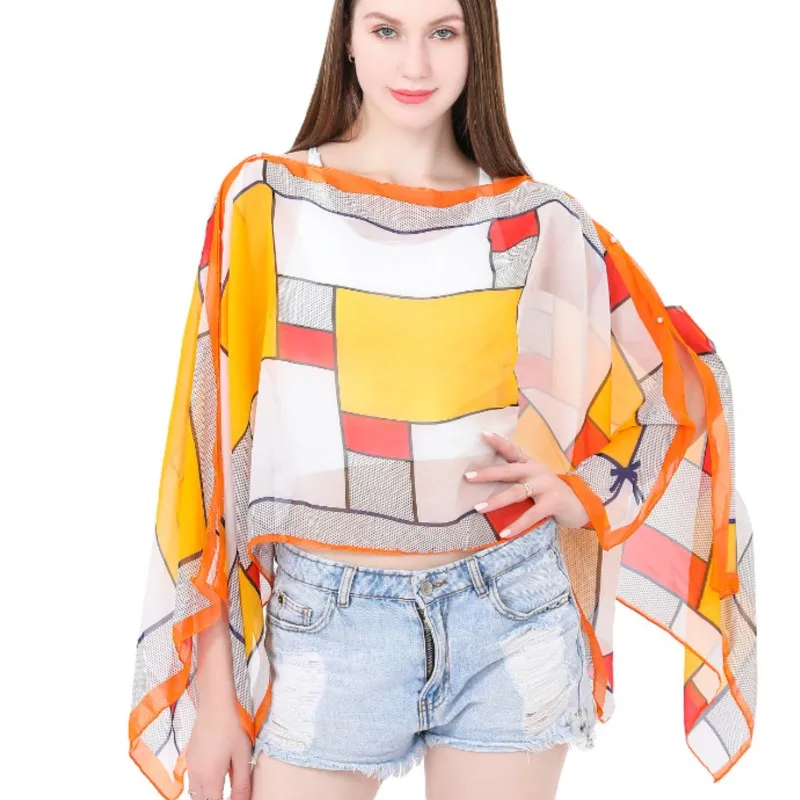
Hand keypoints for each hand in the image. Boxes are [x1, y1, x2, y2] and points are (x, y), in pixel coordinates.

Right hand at [186, 698, 252, 799]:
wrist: (215, 705)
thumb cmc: (231, 727)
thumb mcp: (242, 756)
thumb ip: (242, 784)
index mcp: (210, 778)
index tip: (235, 798)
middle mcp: (196, 775)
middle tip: (229, 794)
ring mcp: (190, 766)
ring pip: (195, 793)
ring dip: (207, 795)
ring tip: (223, 787)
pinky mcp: (189, 757)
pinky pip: (193, 780)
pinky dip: (202, 785)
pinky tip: (215, 774)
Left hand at [465, 431, 589, 536]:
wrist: (582, 503)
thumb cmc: (550, 492)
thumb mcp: (534, 479)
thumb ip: (516, 478)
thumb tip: (485, 482)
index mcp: (530, 464)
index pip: (512, 449)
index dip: (498, 442)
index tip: (482, 434)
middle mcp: (537, 471)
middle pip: (509, 470)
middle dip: (488, 473)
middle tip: (468, 477)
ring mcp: (546, 486)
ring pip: (516, 492)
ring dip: (496, 500)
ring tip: (478, 508)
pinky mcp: (553, 502)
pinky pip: (531, 514)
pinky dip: (517, 524)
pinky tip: (504, 532)